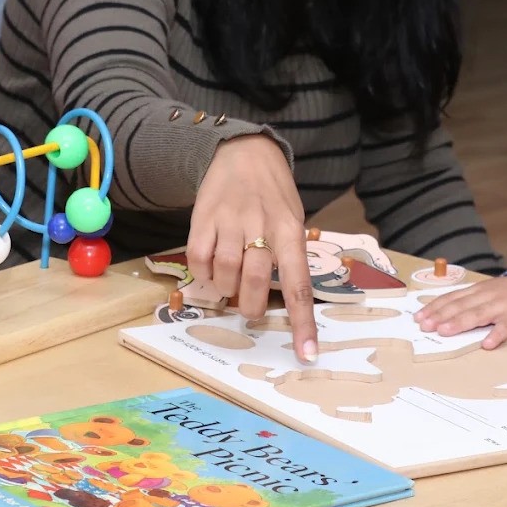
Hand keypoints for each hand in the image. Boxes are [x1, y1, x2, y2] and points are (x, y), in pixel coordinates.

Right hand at [187, 134, 318, 362]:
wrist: (244, 151)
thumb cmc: (274, 194)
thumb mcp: (293, 219)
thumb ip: (288, 255)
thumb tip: (284, 302)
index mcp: (290, 230)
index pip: (300, 284)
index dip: (302, 323)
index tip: (307, 354)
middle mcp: (261, 225)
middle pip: (256, 281)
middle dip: (250, 307)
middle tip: (250, 310)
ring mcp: (230, 220)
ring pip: (225, 272)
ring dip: (226, 289)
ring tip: (230, 284)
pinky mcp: (203, 216)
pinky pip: (199, 258)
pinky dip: (204, 272)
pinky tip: (211, 268)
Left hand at [413, 276, 506, 349]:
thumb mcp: (488, 292)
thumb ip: (470, 301)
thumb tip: (445, 313)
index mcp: (478, 290)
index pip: (452, 298)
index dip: (435, 307)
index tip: (419, 317)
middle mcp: (487, 296)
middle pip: (461, 306)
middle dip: (441, 315)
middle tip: (425, 326)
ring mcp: (502, 306)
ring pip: (478, 314)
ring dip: (460, 323)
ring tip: (444, 331)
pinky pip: (506, 327)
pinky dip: (496, 334)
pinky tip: (486, 344)